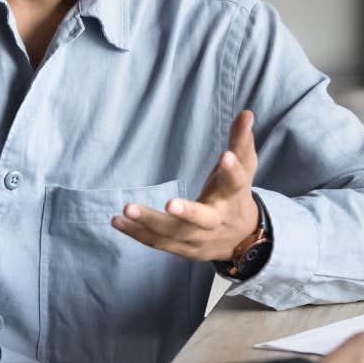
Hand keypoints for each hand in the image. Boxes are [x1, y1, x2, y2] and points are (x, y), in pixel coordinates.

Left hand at [110, 109, 260, 262]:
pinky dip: (137, 233)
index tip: (225, 155)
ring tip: (126, 209)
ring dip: (150, 223)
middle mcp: (218, 220)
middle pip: (203, 219)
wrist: (242, 240)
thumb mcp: (244, 168)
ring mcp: (200, 238)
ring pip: (175, 233)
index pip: (235, 182)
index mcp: (234, 196)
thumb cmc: (236, 195)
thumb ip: (241, 141)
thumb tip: (246, 113)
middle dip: (187, 212)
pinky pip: (158, 242)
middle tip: (169, 204)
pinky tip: (117, 221)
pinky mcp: (184, 249)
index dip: (231, 169)